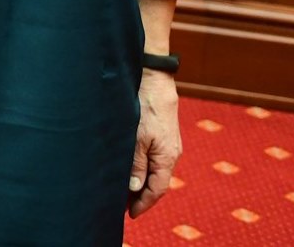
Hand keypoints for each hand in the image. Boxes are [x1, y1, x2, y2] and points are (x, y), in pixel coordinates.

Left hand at [128, 69, 181, 216]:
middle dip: (141, 196)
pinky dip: (143, 168)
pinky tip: (130, 168)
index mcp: (167, 158)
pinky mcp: (163, 135)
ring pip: (155, 171)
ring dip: (141, 182)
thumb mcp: (137, 138)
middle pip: (157, 182)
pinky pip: (154, 159)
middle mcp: (171, 154)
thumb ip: (136, 164)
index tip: (130, 214)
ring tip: (123, 190)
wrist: (155, 80)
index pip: (157, 190)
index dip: (144, 203)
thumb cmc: (146, 107)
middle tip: (121, 205)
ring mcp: (168, 144)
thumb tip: (134, 188)